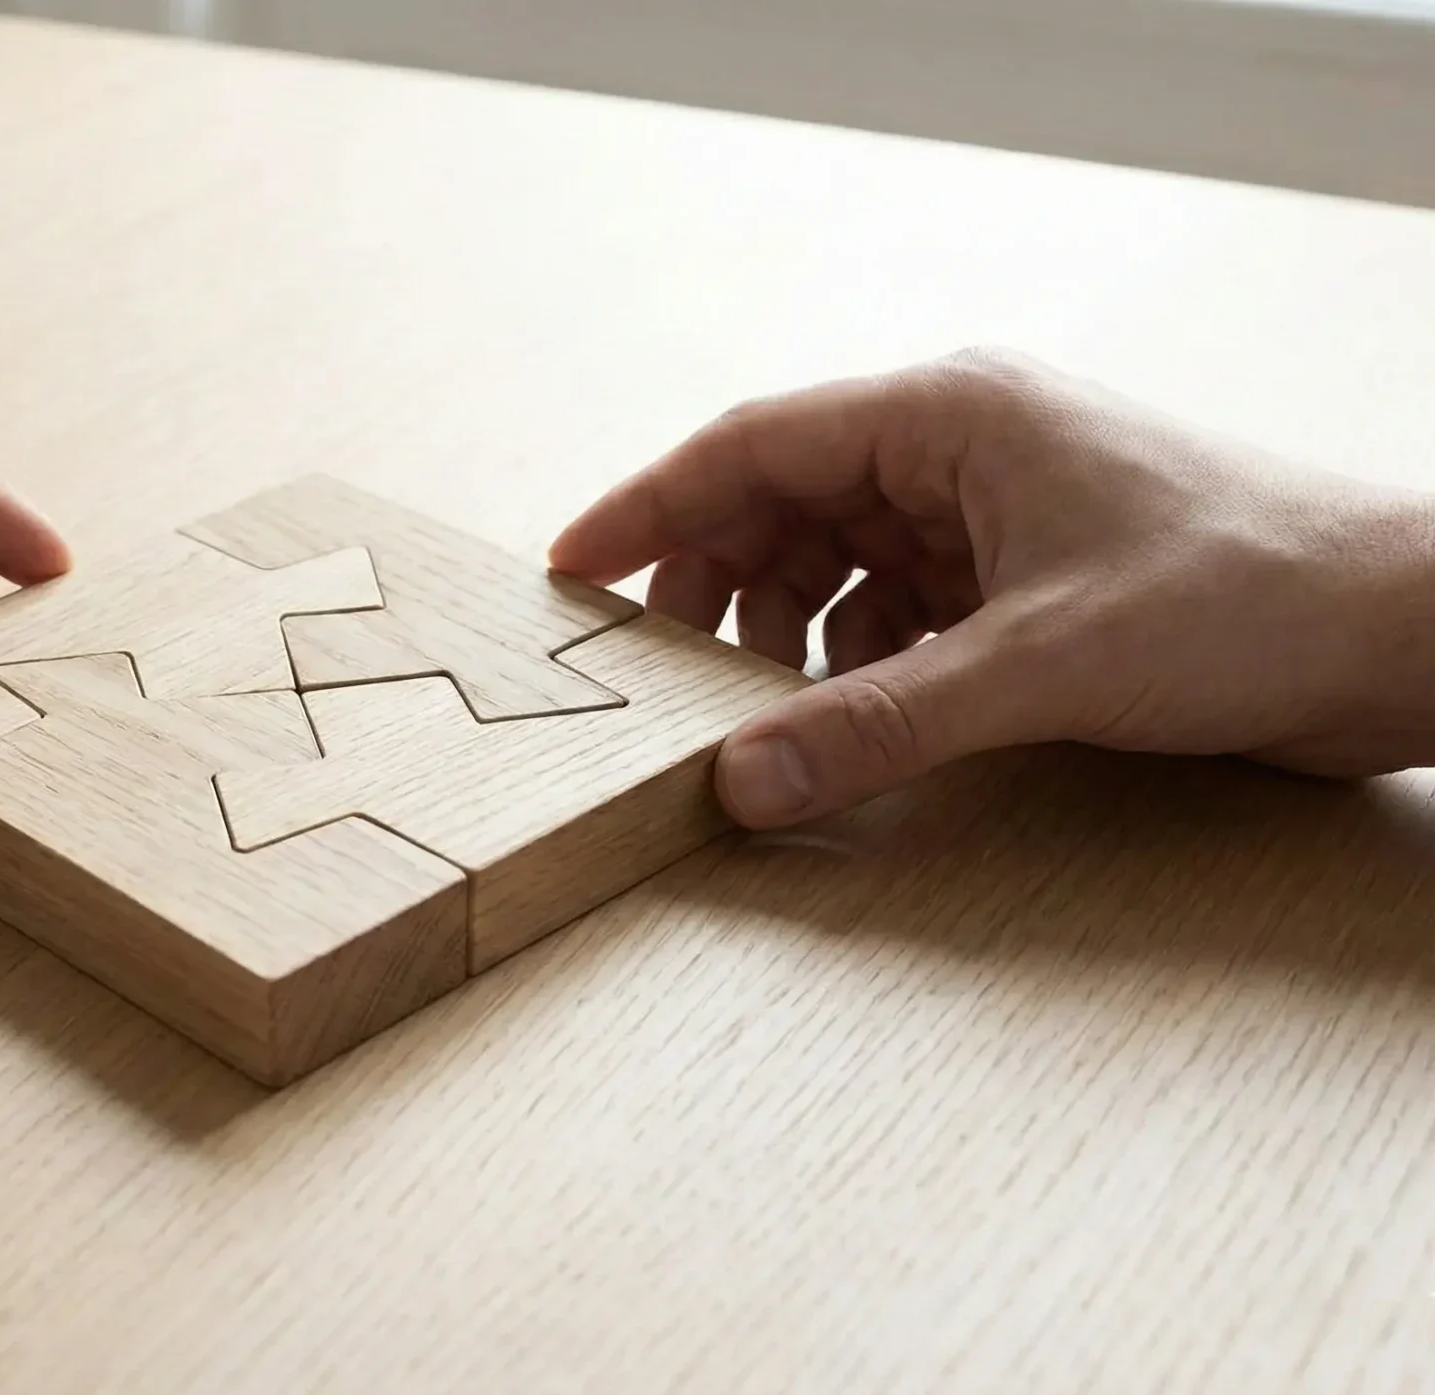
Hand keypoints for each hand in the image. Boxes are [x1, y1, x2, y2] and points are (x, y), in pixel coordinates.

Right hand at [548, 348, 1434, 827]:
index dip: (647, 507)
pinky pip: (895, 610)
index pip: (750, 445)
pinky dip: (854, 663)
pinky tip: (847, 717)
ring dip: (785, 636)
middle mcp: (958, 448)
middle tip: (656, 678)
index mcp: (947, 415)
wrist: (1405, 630)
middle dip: (712, 590)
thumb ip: (875, 724)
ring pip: (834, 563)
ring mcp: (993, 513)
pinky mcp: (1027, 578)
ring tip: (752, 712)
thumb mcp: (1036, 666)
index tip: (570, 571)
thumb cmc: (1248, 593)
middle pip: (780, 505)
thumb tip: (739, 782)